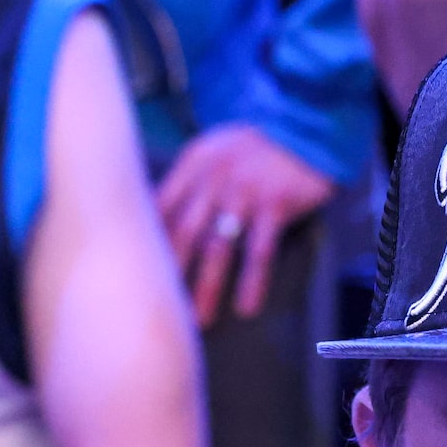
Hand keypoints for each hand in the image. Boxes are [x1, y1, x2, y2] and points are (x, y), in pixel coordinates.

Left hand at [156, 123, 334, 325]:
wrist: (307, 126)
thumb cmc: (257, 145)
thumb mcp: (215, 150)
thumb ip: (190, 180)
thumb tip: (159, 220)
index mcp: (194, 163)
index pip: (161, 208)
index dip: (148, 244)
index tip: (140, 276)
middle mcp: (214, 177)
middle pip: (183, 233)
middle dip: (170, 274)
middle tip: (161, 308)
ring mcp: (244, 191)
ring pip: (218, 247)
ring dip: (207, 286)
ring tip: (200, 320)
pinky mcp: (275, 203)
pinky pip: (260, 250)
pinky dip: (253, 281)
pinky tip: (248, 307)